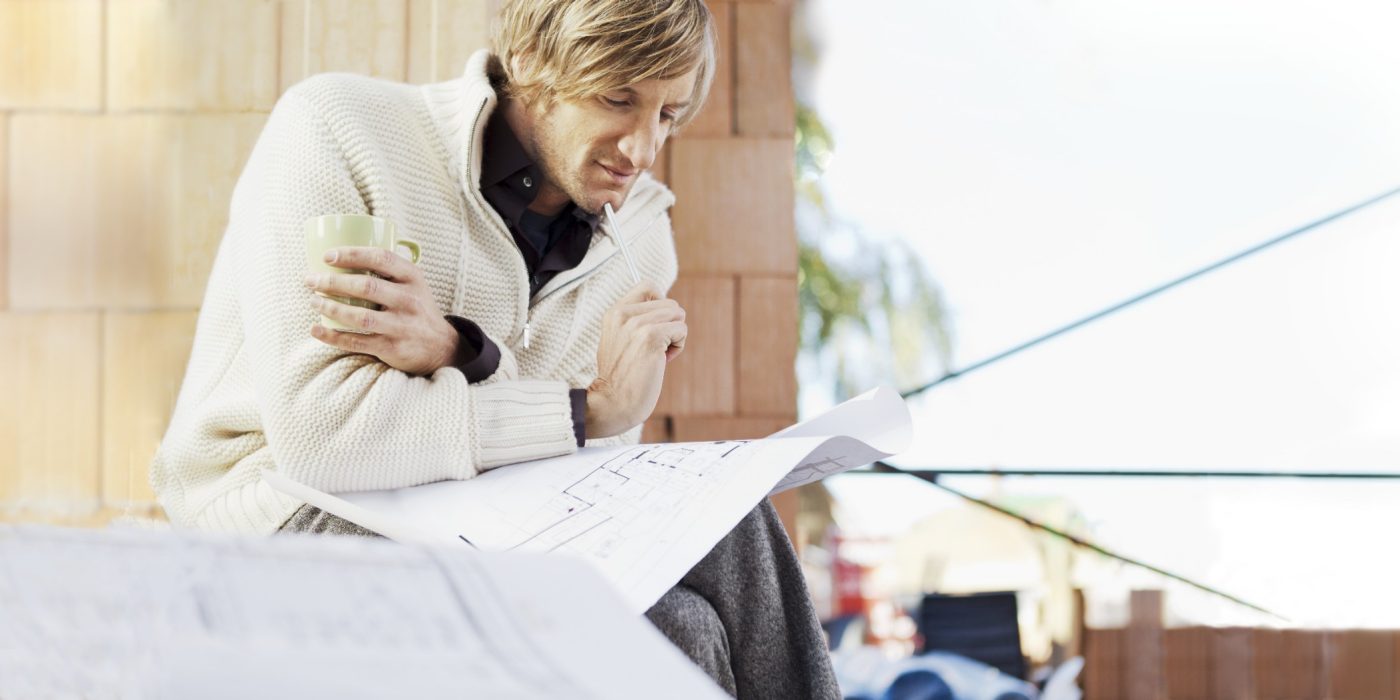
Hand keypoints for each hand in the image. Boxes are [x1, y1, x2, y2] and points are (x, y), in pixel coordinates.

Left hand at [304, 246, 457, 375]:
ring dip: (330, 308)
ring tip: (313, 301)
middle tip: (311, 280)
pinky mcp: (392, 347)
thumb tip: (345, 251)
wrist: (440, 346)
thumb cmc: (416, 308)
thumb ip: (389, 269)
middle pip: (366, 287)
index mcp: (413, 277)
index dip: (352, 255)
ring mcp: (401, 326)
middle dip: (332, 282)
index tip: (327, 257)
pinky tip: (316, 329)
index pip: (381, 258)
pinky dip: (332, 336)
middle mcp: (409, 300)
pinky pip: (356, 342)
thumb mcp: (414, 283)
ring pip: (359, 316)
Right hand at [586, 281, 686, 438]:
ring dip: (674, 336)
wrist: (612, 402)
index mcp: (615, 312)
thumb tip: (667, 308)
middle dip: (669, 325)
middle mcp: (624, 313)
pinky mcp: (650, 337)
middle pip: (669, 303)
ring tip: (656, 355)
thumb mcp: (618, 339)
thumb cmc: (620, 377)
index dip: (661, 302)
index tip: (656, 324)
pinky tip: (661, 361)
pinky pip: (681, 330)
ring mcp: (637, 324)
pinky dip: (678, 347)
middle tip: (654, 348)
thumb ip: (634, 320)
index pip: (648, 285)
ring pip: (678, 315)